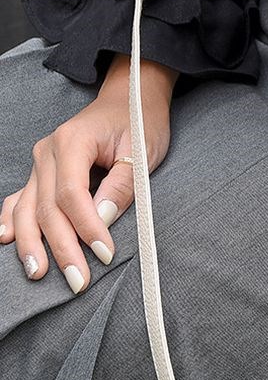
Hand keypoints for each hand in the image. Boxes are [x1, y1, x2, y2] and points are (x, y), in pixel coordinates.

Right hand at [0, 54, 177, 293]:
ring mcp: (40, 162)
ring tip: (38, 274)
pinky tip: (5, 239)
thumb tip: (102, 221)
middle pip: (47, 208)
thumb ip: (121, 186)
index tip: (104, 254)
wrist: (130, 99)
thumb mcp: (141, 151)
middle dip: (62, 247)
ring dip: (32, 244)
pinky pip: (20, 198)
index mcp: (73, 142)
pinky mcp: (41, 171)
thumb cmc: (139, 122)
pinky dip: (12, 220)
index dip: (86, 227)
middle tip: (78, 281)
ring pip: (28, 209)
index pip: (72, 195)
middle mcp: (48, 152)